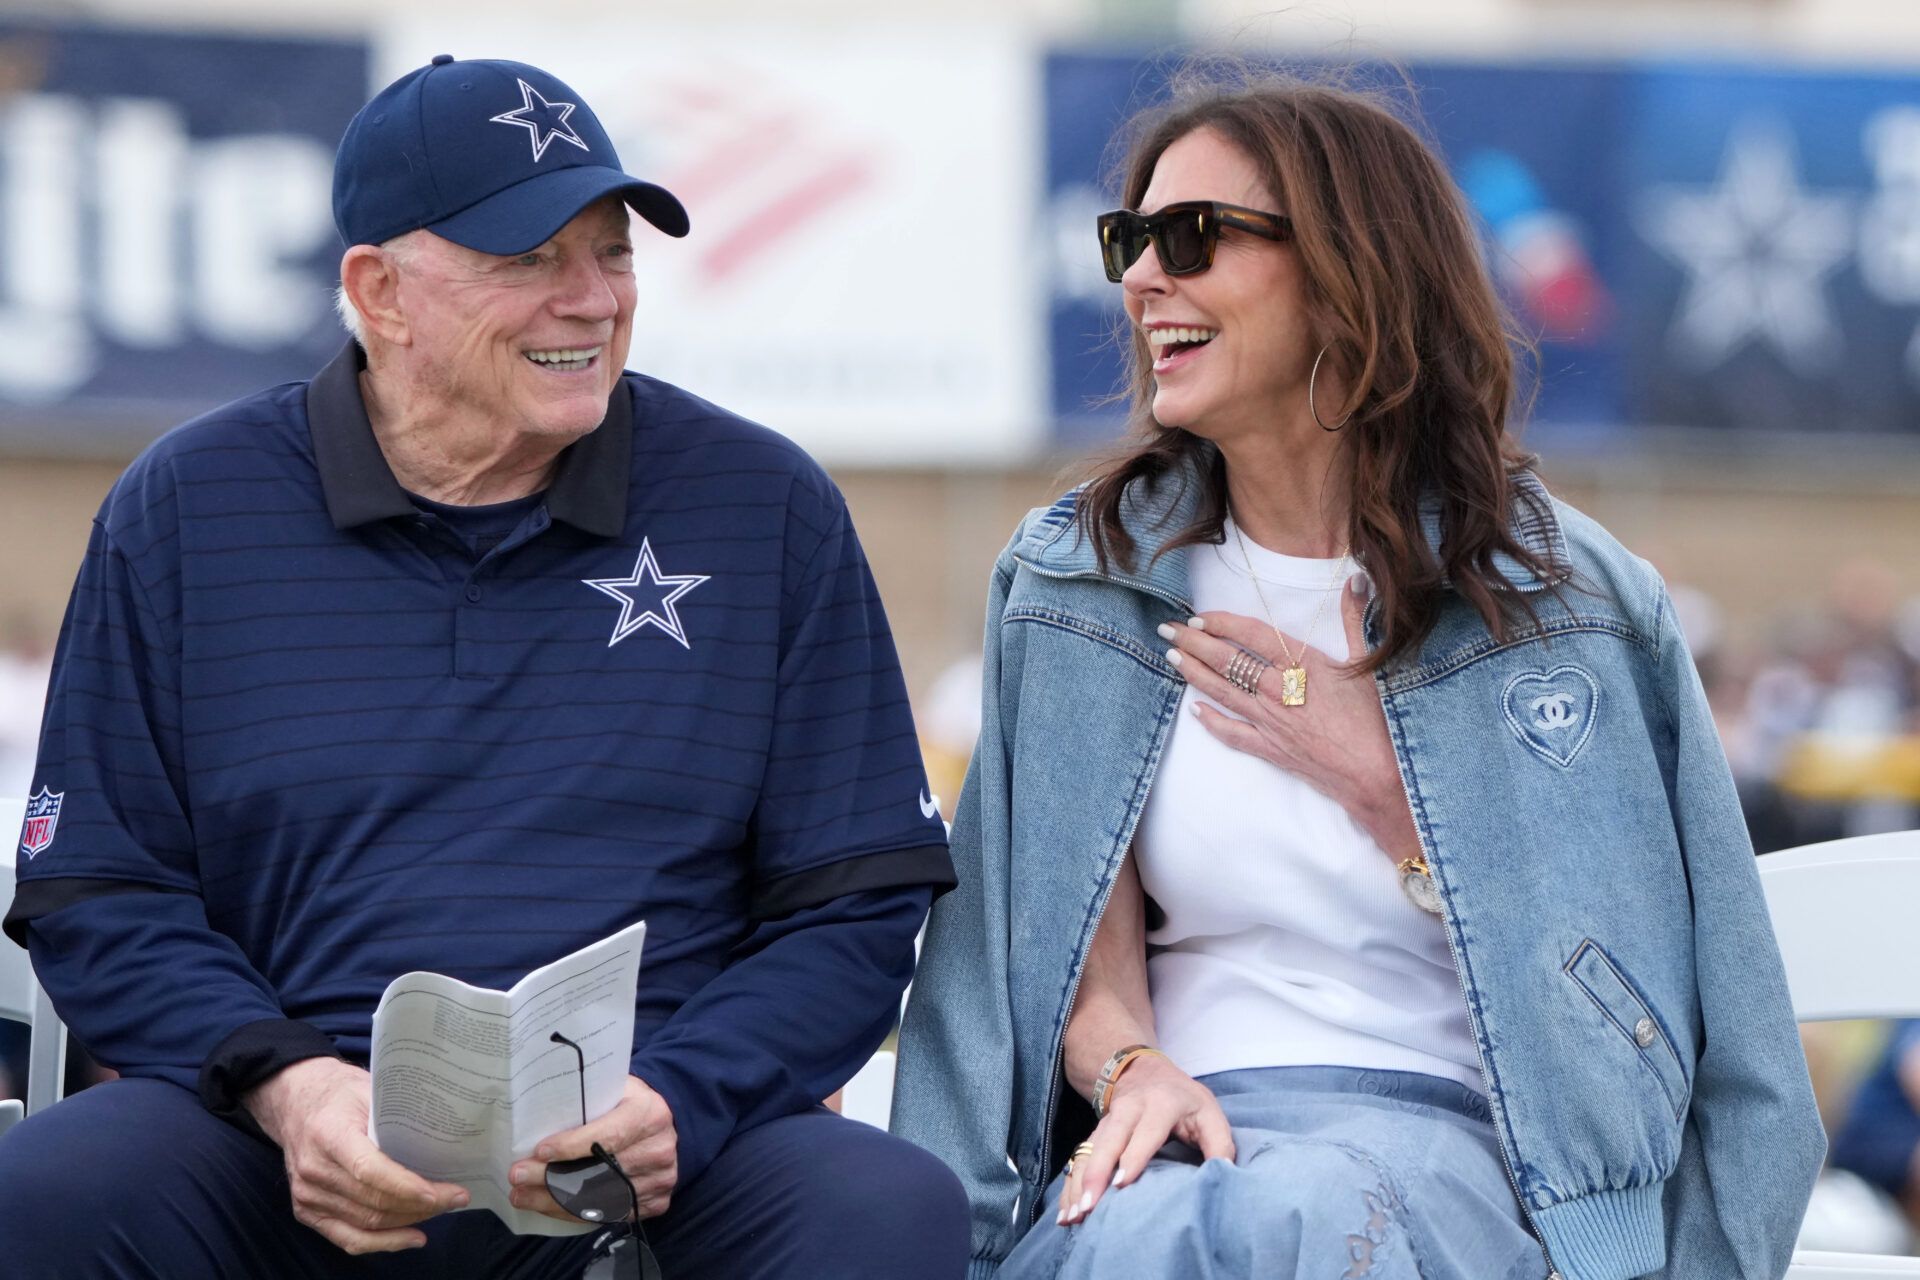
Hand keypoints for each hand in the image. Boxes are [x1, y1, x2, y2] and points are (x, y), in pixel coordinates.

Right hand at [244, 1056, 469, 1253]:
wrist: (294, 1103)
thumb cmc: (339, 1094)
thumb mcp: (369, 1089)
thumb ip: (398, 1113)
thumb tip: (445, 1132)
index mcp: (329, 1134)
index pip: (369, 1170)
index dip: (405, 1186)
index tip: (439, 1192)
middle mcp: (314, 1169)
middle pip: (373, 1201)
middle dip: (420, 1205)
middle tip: (456, 1197)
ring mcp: (307, 1195)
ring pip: (366, 1223)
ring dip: (408, 1221)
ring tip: (442, 1209)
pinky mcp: (306, 1211)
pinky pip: (347, 1237)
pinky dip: (382, 1243)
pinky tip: (412, 1237)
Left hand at [508, 1075, 677, 1221]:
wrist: (663, 1124)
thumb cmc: (626, 1102)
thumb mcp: (613, 1088)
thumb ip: (586, 1099)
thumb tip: (537, 1115)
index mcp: (649, 1113)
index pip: (609, 1136)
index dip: (572, 1146)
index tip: (539, 1152)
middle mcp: (659, 1149)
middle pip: (599, 1173)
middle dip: (552, 1178)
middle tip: (517, 1177)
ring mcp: (660, 1179)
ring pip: (600, 1199)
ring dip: (555, 1200)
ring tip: (522, 1196)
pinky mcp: (657, 1202)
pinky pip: (608, 1215)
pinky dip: (573, 1213)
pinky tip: (547, 1206)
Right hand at [1058, 1053, 1232, 1224]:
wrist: (1145, 1070)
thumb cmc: (1184, 1100)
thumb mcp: (1209, 1112)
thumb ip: (1219, 1143)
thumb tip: (1225, 1176)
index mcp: (1160, 1104)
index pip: (1145, 1131)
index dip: (1133, 1156)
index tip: (1122, 1183)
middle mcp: (1128, 1110)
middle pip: (1108, 1141)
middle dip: (1095, 1174)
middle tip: (1088, 1207)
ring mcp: (1107, 1122)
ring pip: (1088, 1151)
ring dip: (1078, 1183)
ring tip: (1072, 1217)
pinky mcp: (1095, 1134)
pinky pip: (1079, 1159)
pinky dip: (1070, 1186)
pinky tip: (1065, 1212)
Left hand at [1160, 575, 1419, 862]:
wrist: (1375, 774)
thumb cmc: (1376, 719)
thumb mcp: (1368, 662)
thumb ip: (1353, 618)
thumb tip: (1353, 581)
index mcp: (1302, 664)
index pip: (1251, 634)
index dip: (1222, 623)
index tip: (1200, 616)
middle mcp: (1278, 690)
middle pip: (1226, 660)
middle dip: (1193, 642)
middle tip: (1167, 629)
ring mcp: (1270, 721)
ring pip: (1222, 692)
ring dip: (1193, 673)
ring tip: (1170, 656)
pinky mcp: (1269, 748)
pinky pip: (1232, 733)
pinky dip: (1211, 721)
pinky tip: (1194, 710)